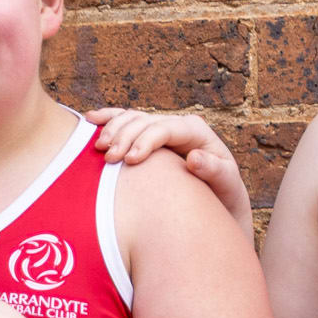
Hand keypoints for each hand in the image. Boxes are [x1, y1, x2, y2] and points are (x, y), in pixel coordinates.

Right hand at [88, 107, 250, 227]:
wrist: (217, 199)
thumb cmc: (223, 193)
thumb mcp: (227, 183)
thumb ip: (214, 169)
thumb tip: (194, 158)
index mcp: (195, 131)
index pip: (165, 128)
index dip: (146, 140)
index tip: (130, 160)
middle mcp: (176, 125)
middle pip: (144, 121)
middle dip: (124, 137)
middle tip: (108, 159)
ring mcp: (160, 129)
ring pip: (131, 119)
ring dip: (112, 130)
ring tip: (98, 148)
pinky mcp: (147, 137)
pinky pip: (125, 122)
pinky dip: (107, 119)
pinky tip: (90, 120)